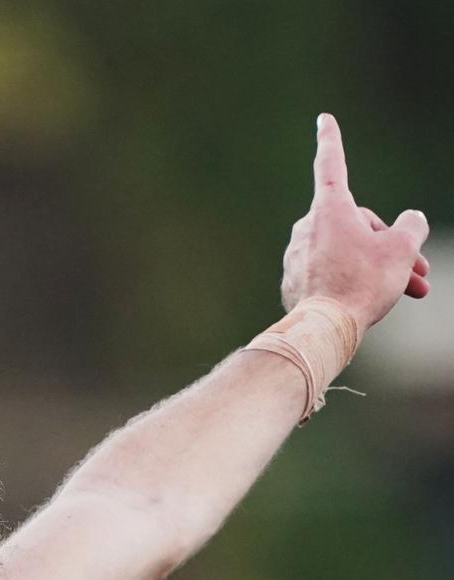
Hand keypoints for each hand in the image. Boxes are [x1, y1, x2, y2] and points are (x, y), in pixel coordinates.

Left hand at [280, 113, 429, 329]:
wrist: (324, 327)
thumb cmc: (363, 283)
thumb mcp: (402, 250)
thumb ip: (411, 227)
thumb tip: (410, 219)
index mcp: (330, 208)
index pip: (331, 164)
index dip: (331, 139)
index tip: (323, 119)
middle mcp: (308, 225)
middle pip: (358, 226)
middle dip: (391, 245)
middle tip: (419, 273)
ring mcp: (297, 253)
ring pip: (348, 251)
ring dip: (379, 267)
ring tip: (410, 290)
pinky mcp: (294, 278)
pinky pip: (330, 271)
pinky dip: (352, 280)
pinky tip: (369, 301)